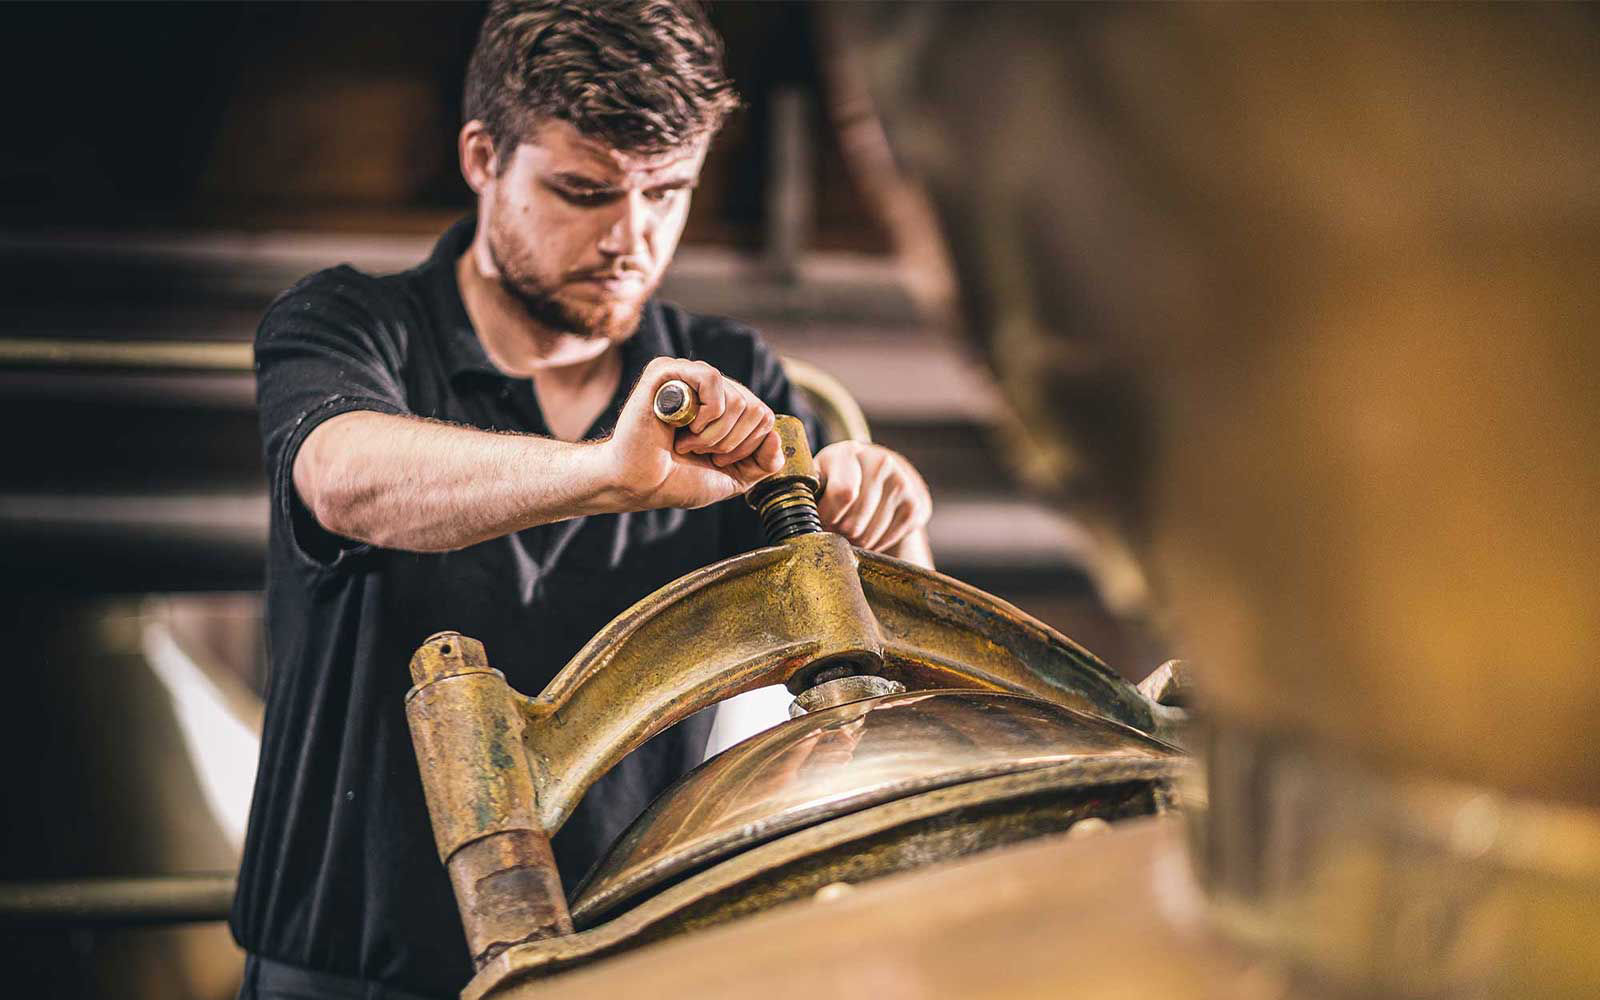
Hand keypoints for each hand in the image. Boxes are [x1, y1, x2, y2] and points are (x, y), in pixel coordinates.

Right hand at [602, 357, 782, 508]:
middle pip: (755, 408)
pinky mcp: (667, 371)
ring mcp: (688, 376)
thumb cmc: (678, 479)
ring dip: (714, 435)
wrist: (641, 484)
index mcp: (725, 406)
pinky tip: (683, 426)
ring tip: (687, 442)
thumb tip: (775, 436)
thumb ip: (764, 462)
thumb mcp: (735, 477)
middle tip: (699, 451)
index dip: (746, 446)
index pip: (764, 416)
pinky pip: (712, 379)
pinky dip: (704, 413)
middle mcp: (709, 387)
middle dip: (730, 443)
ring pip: (738, 399)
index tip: (716, 460)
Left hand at [815, 441, 932, 555]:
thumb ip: (805, 491)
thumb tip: (797, 517)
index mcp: (847, 453)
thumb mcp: (820, 475)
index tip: (821, 521)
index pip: (843, 493)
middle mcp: (879, 461)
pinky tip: (869, 532)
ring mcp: (901, 482)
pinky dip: (875, 544)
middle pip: (855, 521)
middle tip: (836, 528)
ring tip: (850, 531)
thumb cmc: (840, 478)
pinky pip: (889, 538)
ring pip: (871, 534)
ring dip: (856, 541)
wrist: (882, 473)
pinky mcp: (916, 504)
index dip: (828, 517)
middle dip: (839, 532)